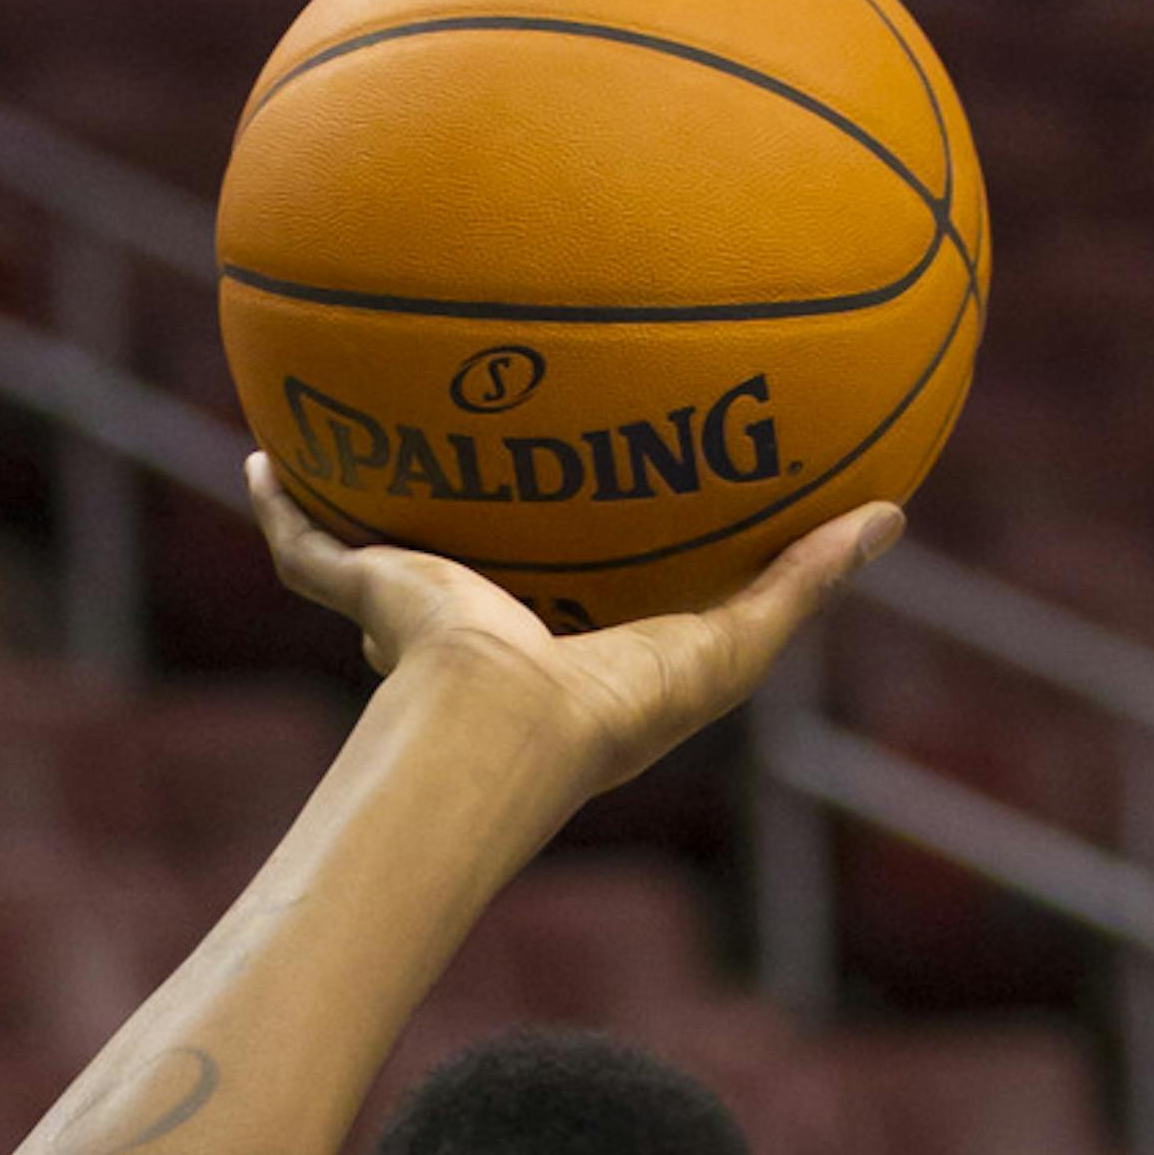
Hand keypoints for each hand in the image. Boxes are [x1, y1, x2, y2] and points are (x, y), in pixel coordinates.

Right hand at [246, 450, 898, 804]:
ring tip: (354, 429)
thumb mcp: (733, 638)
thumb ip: (806, 581)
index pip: (574, 585)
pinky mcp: (364, 591)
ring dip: (366, 500)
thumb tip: (893, 516)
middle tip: (484, 448)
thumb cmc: (616, 707)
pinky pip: (305, 544)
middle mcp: (483, 627)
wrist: (505, 725)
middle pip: (472, 561)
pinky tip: (260, 451)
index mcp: (561, 643)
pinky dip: (279, 504)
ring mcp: (414, 613)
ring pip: (381, 548)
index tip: (602, 496)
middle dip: (472, 514)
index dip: (587, 543)